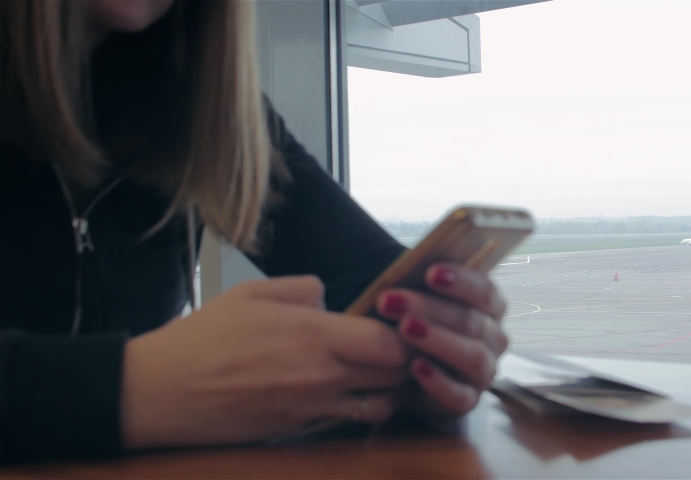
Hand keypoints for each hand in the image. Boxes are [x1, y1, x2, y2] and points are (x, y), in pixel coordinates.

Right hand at [121, 276, 408, 449]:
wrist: (160, 392)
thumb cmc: (203, 338)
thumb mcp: (252, 293)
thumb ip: (304, 290)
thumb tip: (331, 301)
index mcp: (313, 334)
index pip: (389, 342)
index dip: (404, 333)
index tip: (400, 323)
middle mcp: (321, 376)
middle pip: (394, 375)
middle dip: (405, 360)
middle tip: (401, 346)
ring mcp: (311, 408)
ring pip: (379, 406)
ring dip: (388, 390)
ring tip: (378, 373)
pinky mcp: (297, 430)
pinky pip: (346, 420)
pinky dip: (358, 408)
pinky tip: (348, 392)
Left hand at [375, 264, 508, 415]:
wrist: (404, 369)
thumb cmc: (414, 320)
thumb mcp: (417, 298)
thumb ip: (421, 284)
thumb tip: (409, 267)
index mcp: (489, 306)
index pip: (484, 290)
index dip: (460, 281)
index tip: (429, 273)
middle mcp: (494, 338)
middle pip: (471, 321)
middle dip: (429, 308)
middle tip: (390, 300)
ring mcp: (485, 372)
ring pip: (473, 357)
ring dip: (438, 341)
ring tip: (404, 329)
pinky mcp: (468, 401)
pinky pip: (460, 396)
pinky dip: (439, 382)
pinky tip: (415, 367)